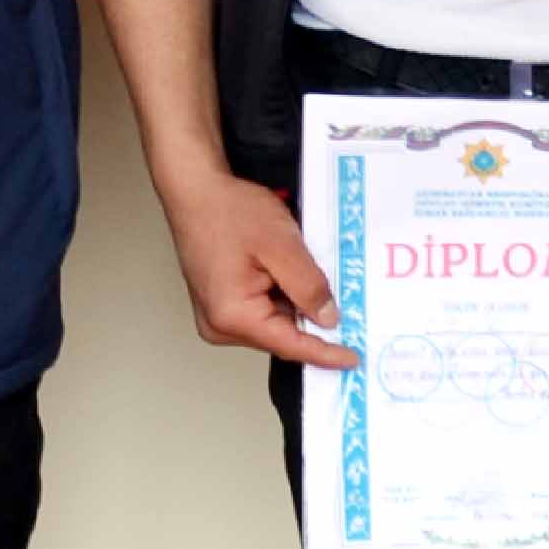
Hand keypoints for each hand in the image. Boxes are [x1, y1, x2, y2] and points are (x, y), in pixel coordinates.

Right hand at [157, 166, 360, 368]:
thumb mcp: (281, 246)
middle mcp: (219, 325)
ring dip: (295, 306)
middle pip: (280, 335)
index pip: (289, 345)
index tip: (352, 359)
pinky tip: (290, 274)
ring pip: (272, 323)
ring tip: (310, 275)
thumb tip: (328, 319)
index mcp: (232, 315)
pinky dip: (280, 298)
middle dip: (311, 322)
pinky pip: (259, 311)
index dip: (325, 352)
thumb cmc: (228, 211)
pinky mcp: (219, 303)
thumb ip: (308, 287)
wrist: (195, 190)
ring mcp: (216, 316)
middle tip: (346, 306)